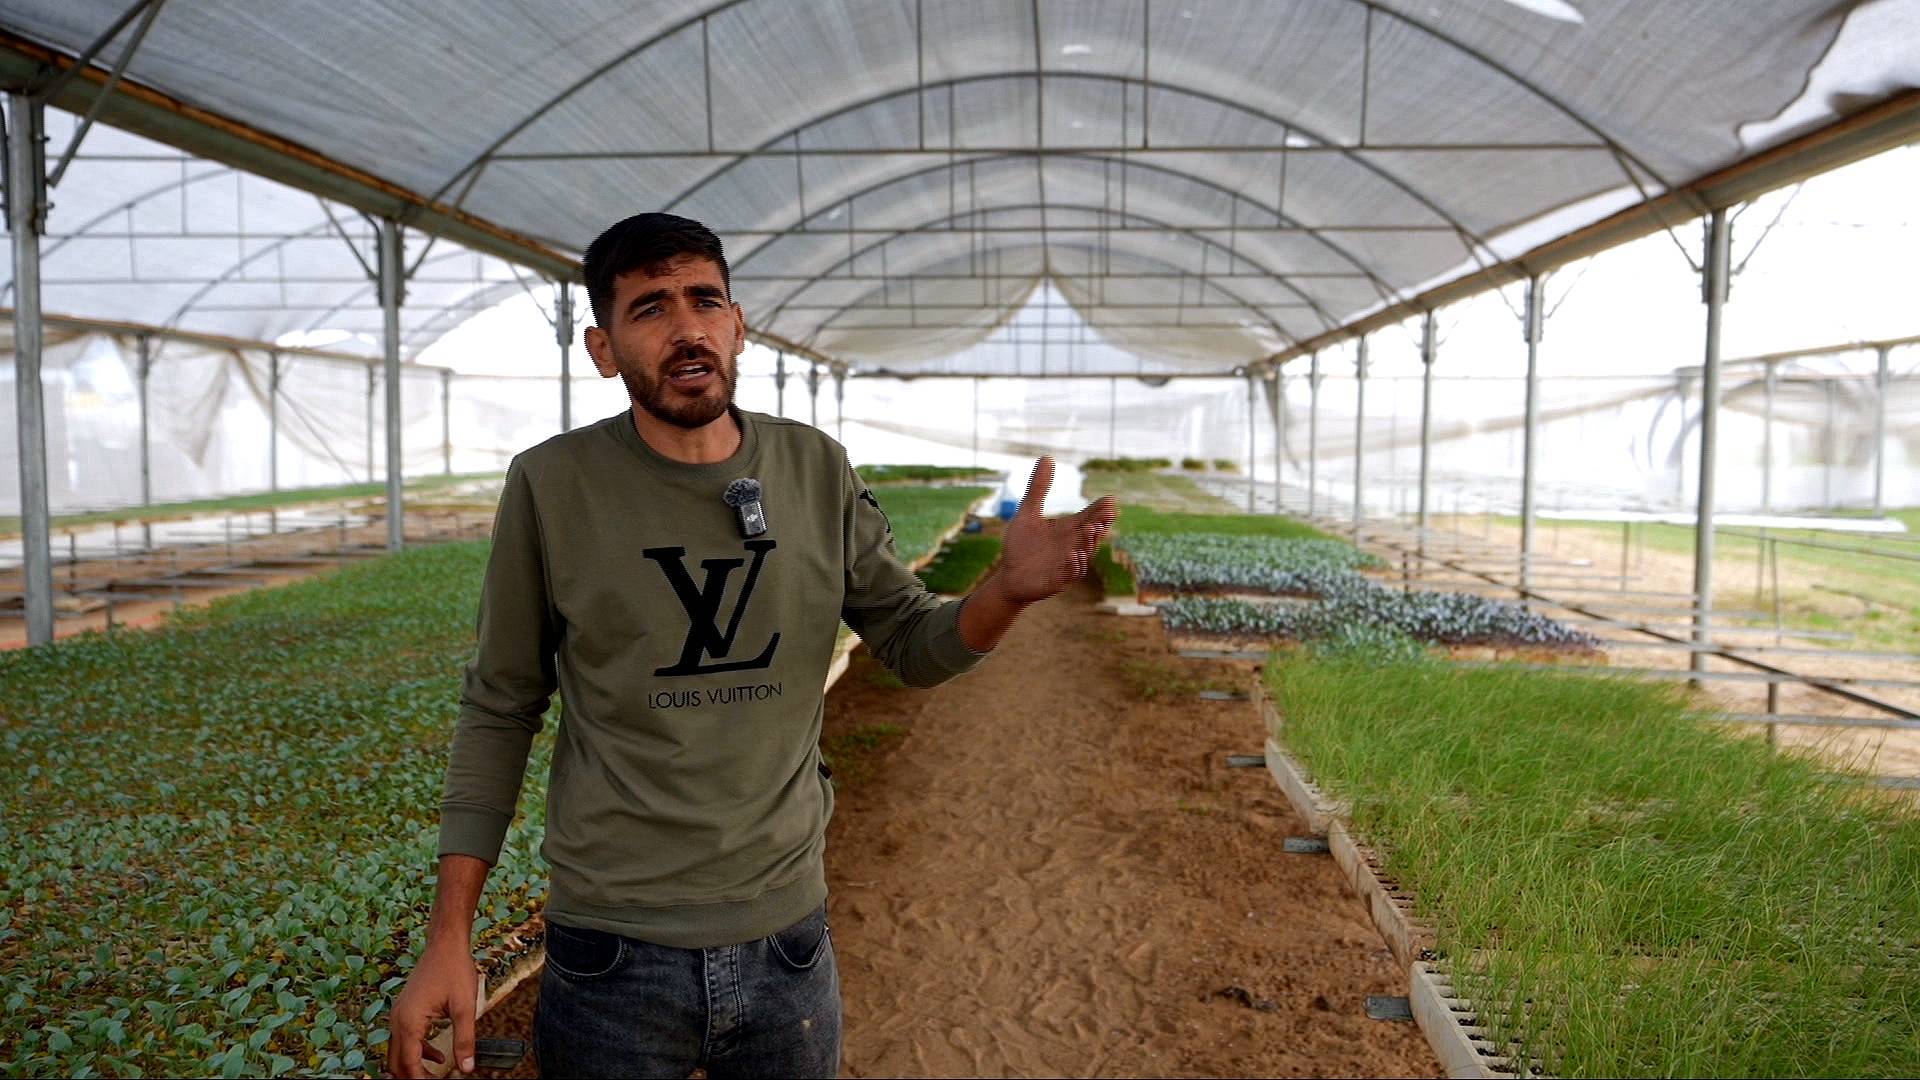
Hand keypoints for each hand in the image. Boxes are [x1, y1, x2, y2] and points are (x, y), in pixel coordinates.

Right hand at [386, 940, 477, 1078]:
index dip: (422, 1079)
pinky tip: (439, 1057)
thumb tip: (466, 1068)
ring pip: (399, 1052)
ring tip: (437, 1076)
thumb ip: (465, 1040)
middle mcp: (398, 1019)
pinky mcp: (405, 1009)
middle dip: (413, 1076)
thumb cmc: (454, 969)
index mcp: (409, 1021)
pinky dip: (418, 1051)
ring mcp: (399, 1014)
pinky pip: (405, 1039)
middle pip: (397, 1062)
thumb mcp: (465, 1007)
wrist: (445, 944)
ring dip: (415, 1065)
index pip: (409, 1063)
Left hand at [992, 457, 1117, 605]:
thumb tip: (1047, 457)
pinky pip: (1069, 574)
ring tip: (1091, 528)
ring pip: (1084, 554)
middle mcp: (1072, 546)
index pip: (1088, 517)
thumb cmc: (1021, 546)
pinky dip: (1073, 565)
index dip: (1100, 510)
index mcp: (1068, 530)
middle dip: (1100, 524)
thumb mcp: (1028, 513)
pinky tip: (1074, 554)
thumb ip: (1038, 488)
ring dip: (1089, 542)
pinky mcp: (1056, 581)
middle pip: (1091, 535)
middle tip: (1108, 512)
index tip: (1111, 499)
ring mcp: (1066, 565)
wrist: (1009, 576)